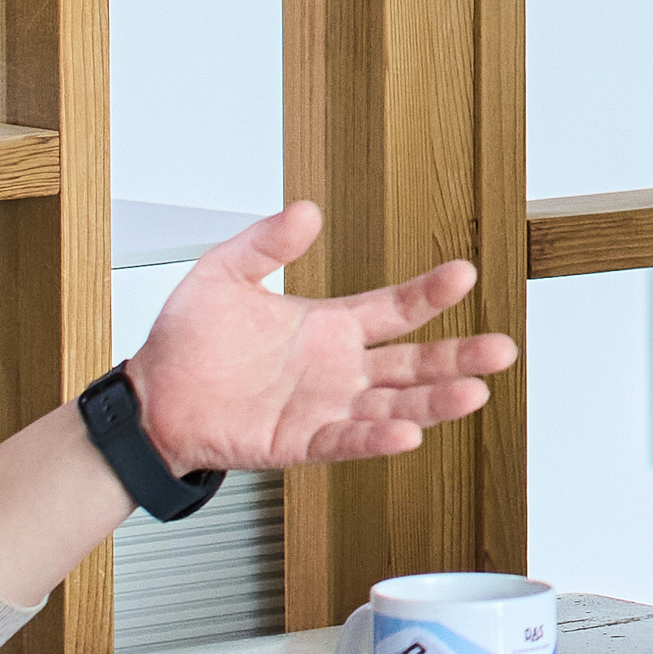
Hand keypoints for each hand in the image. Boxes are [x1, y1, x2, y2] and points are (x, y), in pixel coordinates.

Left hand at [120, 206, 513, 473]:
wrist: (151, 397)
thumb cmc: (189, 341)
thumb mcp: (225, 272)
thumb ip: (267, 243)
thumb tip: (308, 211)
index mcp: (329, 327)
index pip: (395, 308)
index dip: (430, 293)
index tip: (464, 273)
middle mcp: (338, 369)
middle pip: (414, 363)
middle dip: (459, 356)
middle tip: (501, 349)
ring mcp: (324, 408)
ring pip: (394, 406)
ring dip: (435, 402)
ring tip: (474, 393)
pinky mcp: (300, 442)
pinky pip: (346, 441)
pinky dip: (376, 439)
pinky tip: (407, 434)